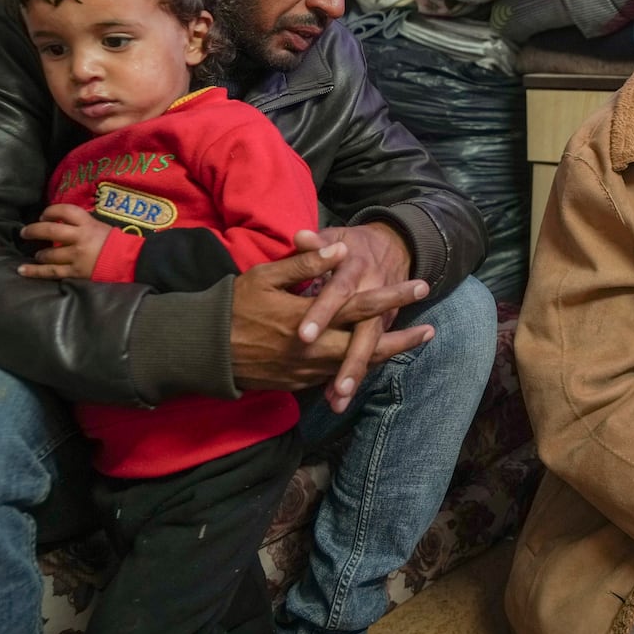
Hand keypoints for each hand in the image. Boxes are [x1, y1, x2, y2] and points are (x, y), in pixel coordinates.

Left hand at [19, 204, 112, 279]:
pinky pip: (51, 272)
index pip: (65, 210)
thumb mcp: (101, 226)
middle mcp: (80, 237)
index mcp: (88, 223)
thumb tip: (63, 223)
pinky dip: (35, 271)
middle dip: (34, 230)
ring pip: (49, 253)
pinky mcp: (75, 272)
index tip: (43, 215)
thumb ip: (83, 225)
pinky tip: (22, 270)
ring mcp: (76, 255)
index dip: (50, 211)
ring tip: (37, 255)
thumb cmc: (117, 244)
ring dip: (39, 254)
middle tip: (25, 232)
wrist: (132, 262)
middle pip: (50, 230)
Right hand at [228, 234, 430, 399]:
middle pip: (368, 345)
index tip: (420, 286)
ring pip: (354, 365)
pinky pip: (334, 376)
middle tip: (430, 331)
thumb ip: (305, 264)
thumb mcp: (266, 277)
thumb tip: (339, 250)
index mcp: (309, 316)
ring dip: (383, 356)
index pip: (360, 305)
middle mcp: (313, 348)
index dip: (393, 296)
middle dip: (402, 339)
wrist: (203, 351)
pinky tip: (369, 361)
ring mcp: (306, 370)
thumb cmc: (232, 306)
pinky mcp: (297, 383)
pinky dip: (355, 369)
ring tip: (407, 345)